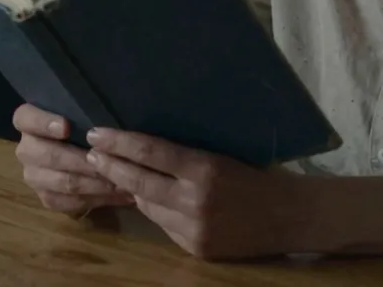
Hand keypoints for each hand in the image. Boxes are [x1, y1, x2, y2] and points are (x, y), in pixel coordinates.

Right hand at [13, 104, 134, 216]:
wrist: (89, 156)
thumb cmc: (88, 126)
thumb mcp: (86, 114)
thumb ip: (88, 114)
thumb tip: (104, 126)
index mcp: (28, 121)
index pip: (24, 118)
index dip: (42, 122)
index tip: (66, 127)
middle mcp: (26, 149)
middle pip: (46, 155)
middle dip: (78, 159)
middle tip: (104, 160)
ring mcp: (33, 176)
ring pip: (59, 181)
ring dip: (91, 182)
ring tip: (117, 180)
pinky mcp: (46, 197)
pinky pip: (67, 201)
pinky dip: (91, 197)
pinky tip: (112, 193)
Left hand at [85, 127, 304, 260]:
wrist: (291, 216)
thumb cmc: (259, 175)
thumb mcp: (222, 155)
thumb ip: (185, 157)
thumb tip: (142, 148)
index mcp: (205, 169)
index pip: (151, 152)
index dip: (119, 142)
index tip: (97, 133)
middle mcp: (196, 201)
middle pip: (139, 182)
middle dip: (111, 166)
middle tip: (91, 153)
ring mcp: (195, 229)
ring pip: (148, 206)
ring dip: (132, 189)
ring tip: (117, 172)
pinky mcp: (197, 249)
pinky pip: (164, 226)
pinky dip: (157, 210)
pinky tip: (153, 198)